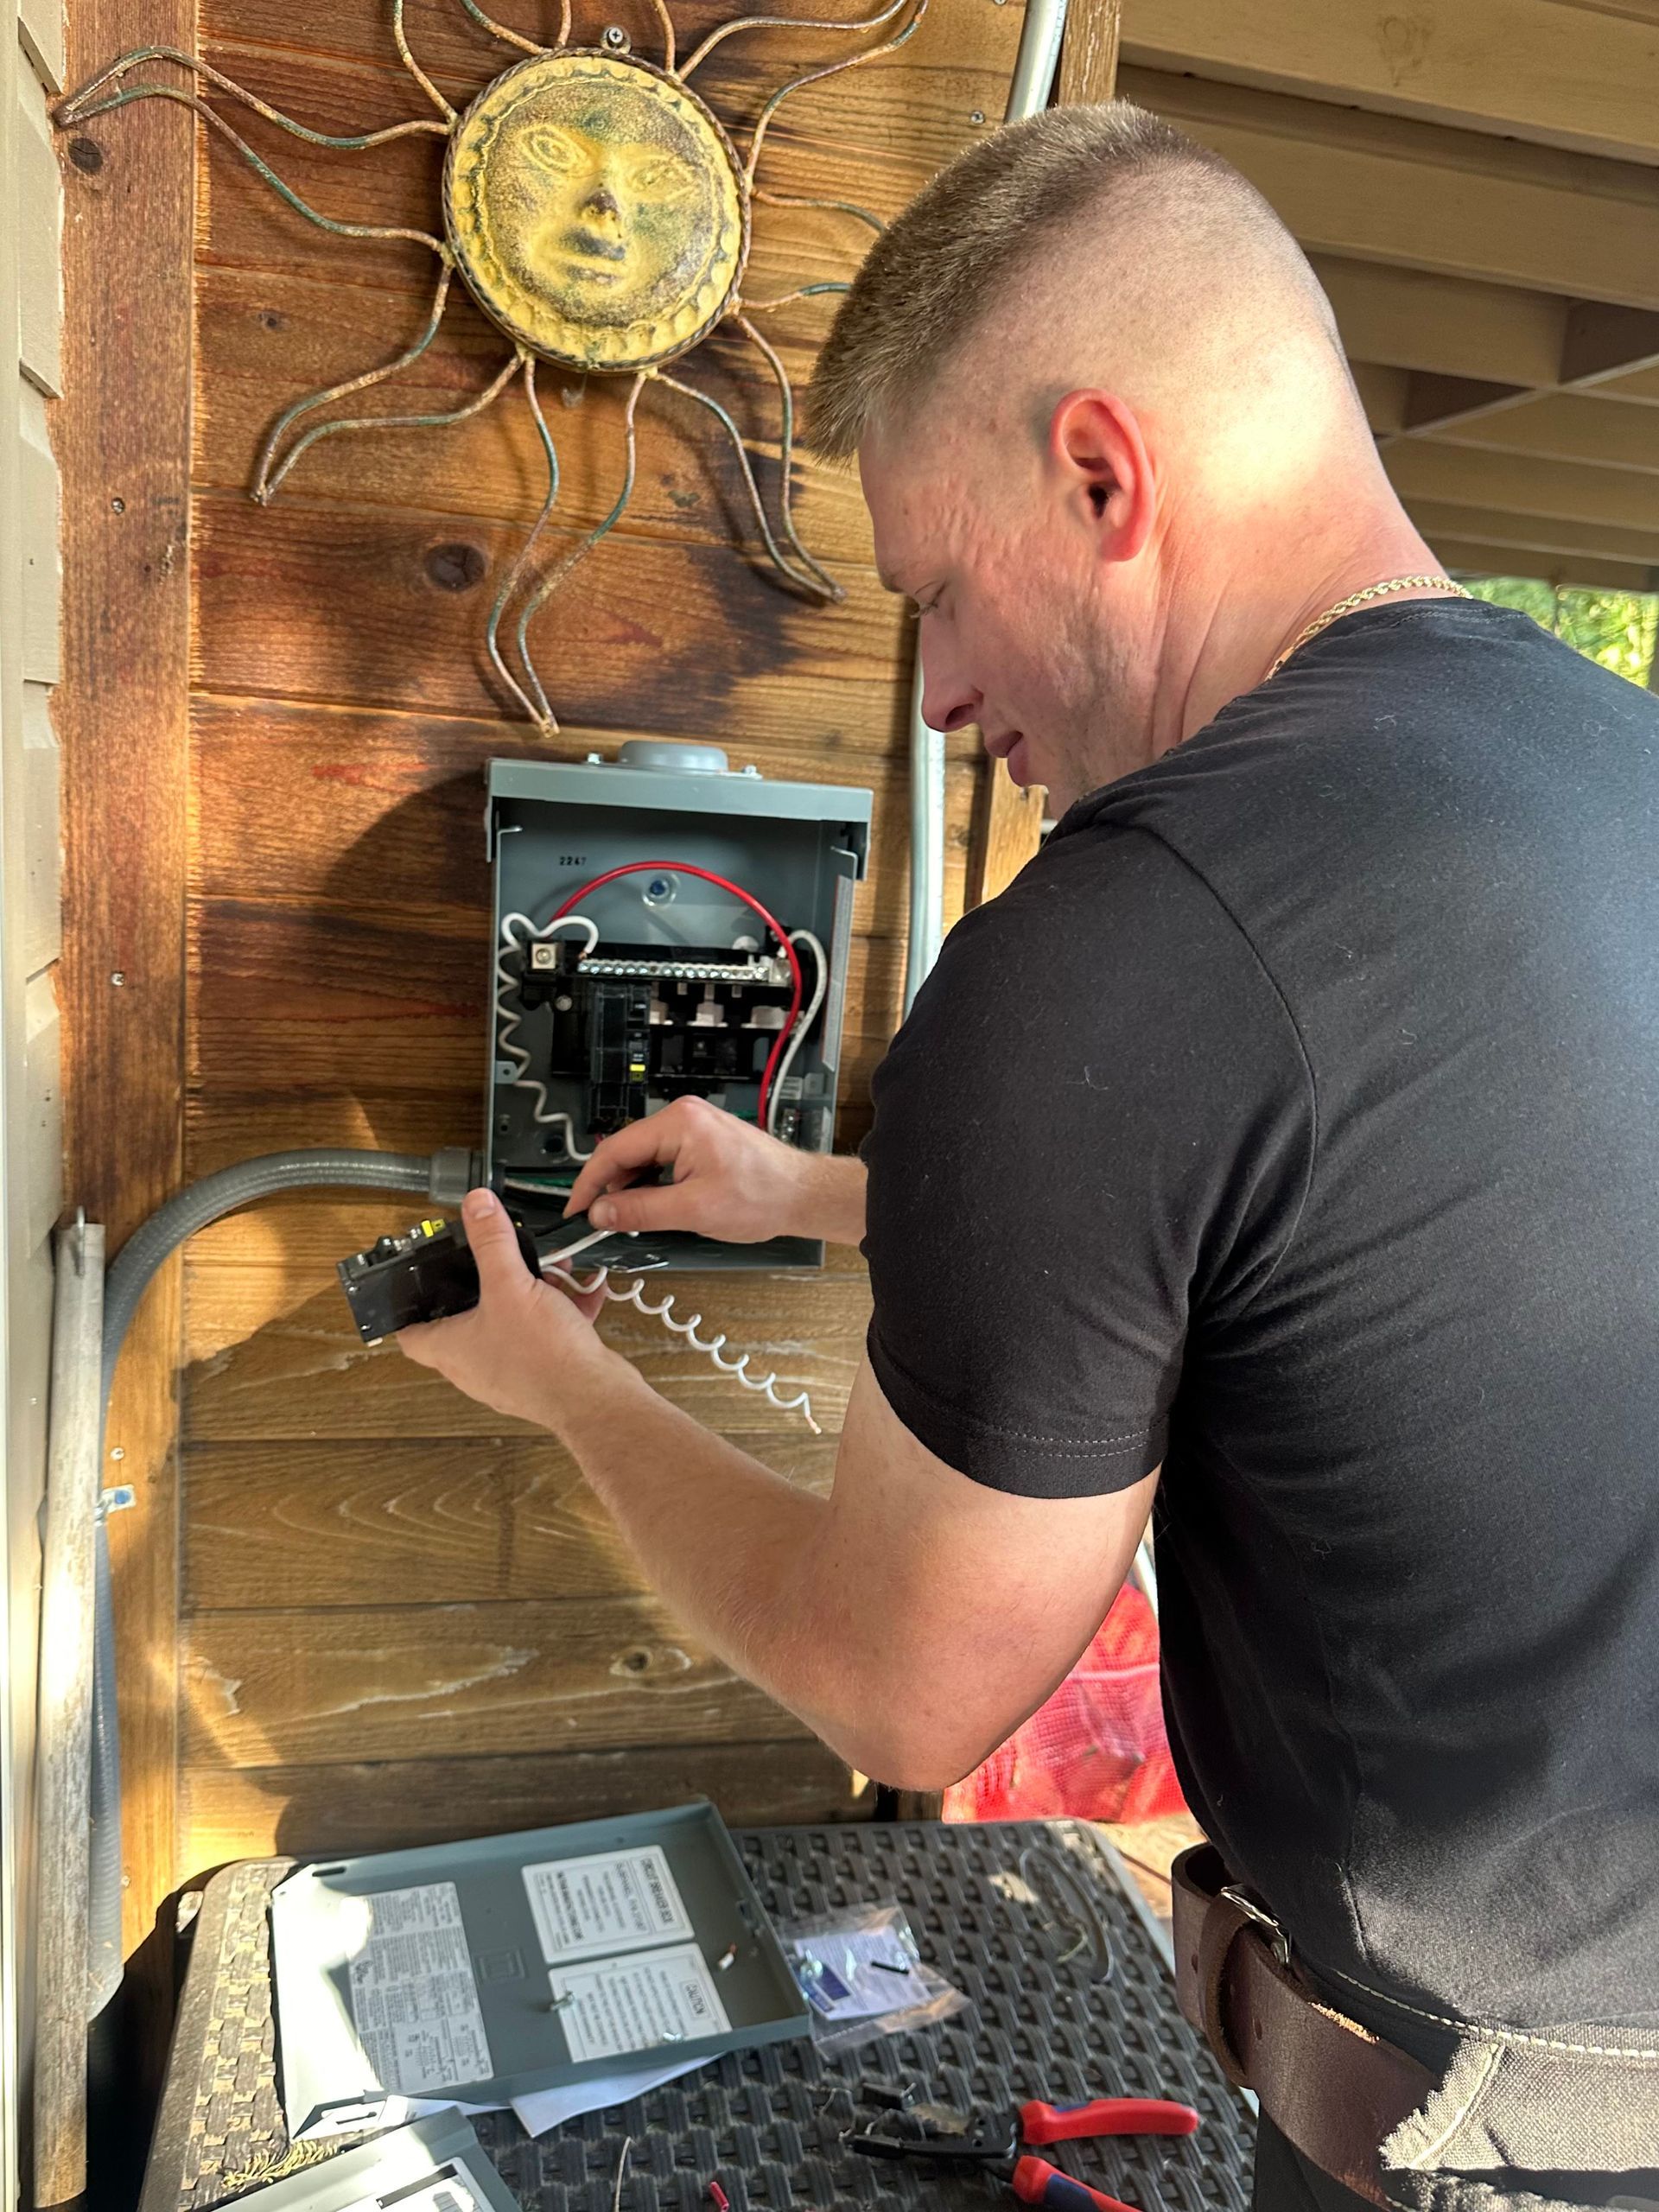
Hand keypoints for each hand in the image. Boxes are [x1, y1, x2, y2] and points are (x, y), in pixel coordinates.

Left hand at [398, 1187, 630, 1432]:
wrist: (595, 1398)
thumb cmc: (542, 1357)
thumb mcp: (511, 1285)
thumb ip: (492, 1242)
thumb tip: (475, 1205)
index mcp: (452, 1349)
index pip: (410, 1332)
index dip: (411, 1305)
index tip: (418, 1282)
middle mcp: (475, 1364)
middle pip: (467, 1318)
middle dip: (489, 1284)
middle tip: (499, 1261)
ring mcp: (509, 1370)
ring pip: (511, 1321)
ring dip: (531, 1292)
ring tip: (551, 1269)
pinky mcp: (543, 1372)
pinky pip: (544, 1333)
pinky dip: (560, 1310)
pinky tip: (582, 1288)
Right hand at [563, 1094, 824, 1243]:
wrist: (802, 1195)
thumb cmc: (763, 1195)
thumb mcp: (693, 1210)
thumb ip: (641, 1210)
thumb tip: (601, 1212)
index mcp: (678, 1123)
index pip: (615, 1150)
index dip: (589, 1183)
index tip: (576, 1209)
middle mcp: (684, 1116)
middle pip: (626, 1151)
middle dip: (611, 1187)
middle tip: (601, 1221)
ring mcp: (693, 1126)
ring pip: (643, 1157)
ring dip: (633, 1187)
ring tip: (632, 1217)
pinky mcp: (701, 1140)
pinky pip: (662, 1159)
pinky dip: (652, 1183)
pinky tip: (653, 1206)